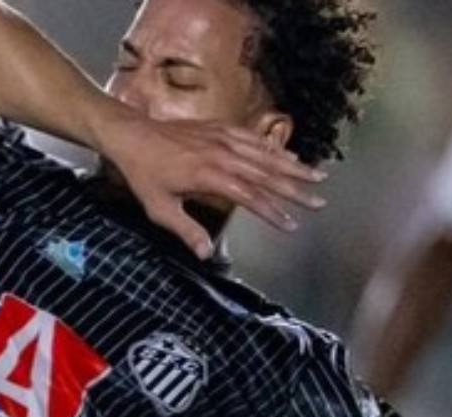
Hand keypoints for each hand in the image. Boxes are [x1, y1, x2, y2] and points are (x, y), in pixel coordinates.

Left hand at [101, 115, 327, 258]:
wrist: (131, 135)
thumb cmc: (144, 175)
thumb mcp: (160, 208)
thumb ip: (186, 230)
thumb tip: (206, 254)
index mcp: (209, 176)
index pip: (251, 196)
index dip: (273, 212)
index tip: (291, 226)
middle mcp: (221, 154)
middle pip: (266, 174)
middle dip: (296, 189)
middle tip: (320, 202)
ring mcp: (222, 138)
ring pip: (265, 154)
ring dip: (293, 166)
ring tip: (318, 176)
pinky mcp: (219, 129)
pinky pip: (253, 138)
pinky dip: (273, 148)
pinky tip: (288, 156)